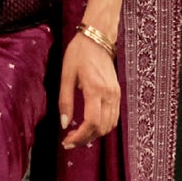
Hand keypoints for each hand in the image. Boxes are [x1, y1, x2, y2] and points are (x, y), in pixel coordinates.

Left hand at [58, 31, 120, 149]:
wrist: (97, 39)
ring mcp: (116, 95)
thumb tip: (64, 124)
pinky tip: (89, 126)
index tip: (67, 141)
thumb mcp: (66, 75)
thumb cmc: (78, 54)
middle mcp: (109, 94)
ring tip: (78, 135)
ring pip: (109, 125)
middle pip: (102, 128)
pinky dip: (102, 126)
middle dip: (86, 139)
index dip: (80, 136)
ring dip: (94, 134)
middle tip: (69, 141)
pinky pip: (113, 117)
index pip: (92, 122)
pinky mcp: (118, 93)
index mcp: (95, 89)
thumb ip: (65, 101)